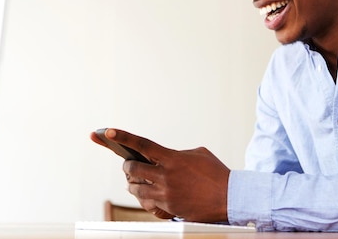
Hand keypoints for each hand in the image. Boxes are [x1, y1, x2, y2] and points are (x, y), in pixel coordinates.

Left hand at [90, 128, 229, 221]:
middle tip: (128, 164)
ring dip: (133, 182)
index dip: (122, 137)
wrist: (230, 198)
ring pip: (135, 187)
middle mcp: (165, 175)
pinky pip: (146, 202)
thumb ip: (177, 154)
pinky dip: (144, 197)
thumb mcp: (197, 154)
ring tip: (136, 180)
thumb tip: (167, 157)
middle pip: (132, 168)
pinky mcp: (168, 207)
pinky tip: (149, 194)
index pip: (142, 144)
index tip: (108, 131)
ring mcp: (165, 193)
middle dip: (127, 165)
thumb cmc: (216, 174)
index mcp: (172, 158)